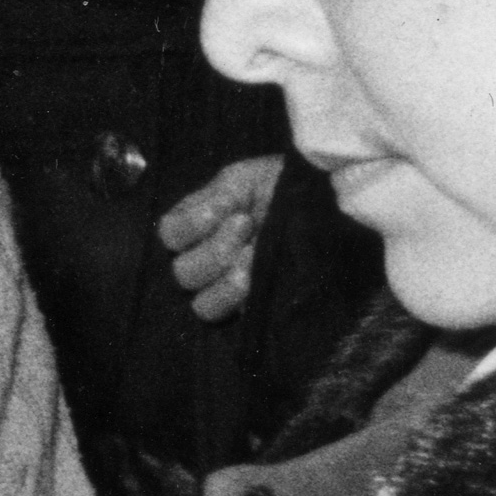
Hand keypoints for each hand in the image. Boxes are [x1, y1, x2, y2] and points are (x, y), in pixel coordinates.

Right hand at [160, 157, 282, 319]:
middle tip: (247, 226)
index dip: (190, 226)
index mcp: (197, 227)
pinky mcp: (252, 309)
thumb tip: (213, 215)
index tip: (229, 208)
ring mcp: (228, 289)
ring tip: (256, 255)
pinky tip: (267, 274)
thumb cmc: (281, 187)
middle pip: (183, 273)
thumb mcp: (244, 179)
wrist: (325, 206)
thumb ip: (215, 197)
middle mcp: (206, 261)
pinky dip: (244, 298)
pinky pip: (234, 316)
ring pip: (203, 304)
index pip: (170, 235)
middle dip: (216, 251)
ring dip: (228, 280)